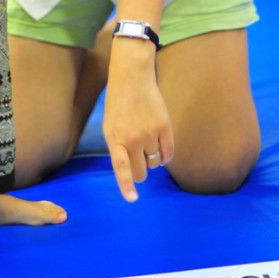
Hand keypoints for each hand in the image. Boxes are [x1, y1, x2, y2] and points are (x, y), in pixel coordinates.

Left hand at [102, 48, 174, 201]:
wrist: (132, 78)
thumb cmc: (119, 105)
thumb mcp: (110, 127)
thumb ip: (118, 149)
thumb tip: (132, 172)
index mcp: (114, 138)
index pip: (122, 167)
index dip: (127, 185)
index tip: (133, 199)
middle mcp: (132, 137)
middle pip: (140, 171)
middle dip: (140, 172)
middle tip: (138, 163)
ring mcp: (149, 132)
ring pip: (154, 163)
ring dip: (151, 159)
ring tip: (146, 141)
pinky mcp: (164, 126)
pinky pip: (168, 154)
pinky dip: (165, 157)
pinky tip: (160, 149)